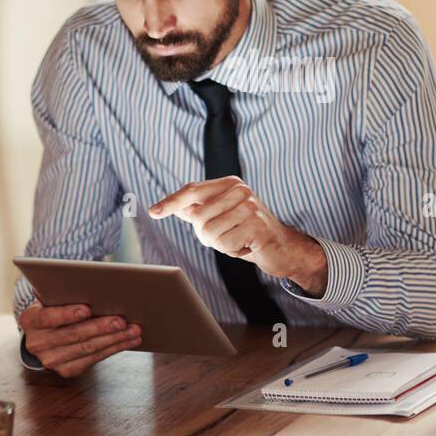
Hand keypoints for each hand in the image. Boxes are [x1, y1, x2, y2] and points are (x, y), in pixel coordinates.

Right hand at [19, 298, 141, 376]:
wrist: (45, 333)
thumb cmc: (54, 306)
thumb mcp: (52, 297)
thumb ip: (64, 292)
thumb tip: (95, 286)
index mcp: (30, 319)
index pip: (47, 317)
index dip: (67, 314)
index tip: (87, 309)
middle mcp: (37, 343)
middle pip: (73, 335)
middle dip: (100, 327)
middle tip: (122, 320)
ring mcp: (51, 360)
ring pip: (87, 349)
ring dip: (114, 339)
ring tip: (133, 330)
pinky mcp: (66, 370)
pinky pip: (94, 359)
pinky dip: (114, 348)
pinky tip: (129, 340)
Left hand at [148, 176, 328, 295]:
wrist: (282, 248)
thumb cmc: (248, 232)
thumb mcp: (221, 217)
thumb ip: (198, 209)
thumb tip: (170, 206)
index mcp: (230, 184)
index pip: (192, 190)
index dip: (171, 202)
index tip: (153, 212)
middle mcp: (240, 190)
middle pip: (198, 217)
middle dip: (207, 235)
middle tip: (228, 236)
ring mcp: (250, 207)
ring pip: (210, 233)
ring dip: (221, 244)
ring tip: (239, 240)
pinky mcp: (257, 226)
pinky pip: (225, 244)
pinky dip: (233, 251)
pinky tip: (247, 246)